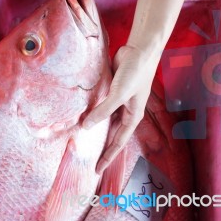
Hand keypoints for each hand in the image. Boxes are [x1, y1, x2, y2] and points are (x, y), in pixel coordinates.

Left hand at [83, 45, 159, 173]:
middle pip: (111, 134)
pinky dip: (92, 112)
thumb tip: (86, 127)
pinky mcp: (110, 92)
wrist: (139, 51)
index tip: (97, 170)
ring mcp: (117, 102)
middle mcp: (125, 112)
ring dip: (95, 129)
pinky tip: (81, 117)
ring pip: (104, 120)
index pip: (118, 142)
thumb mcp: (120, 95)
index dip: (108, 156)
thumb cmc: (136, 74)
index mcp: (132, 117)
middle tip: (86, 159)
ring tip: (81, 140)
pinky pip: (100, 106)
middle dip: (101, 146)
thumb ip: (103, 111)